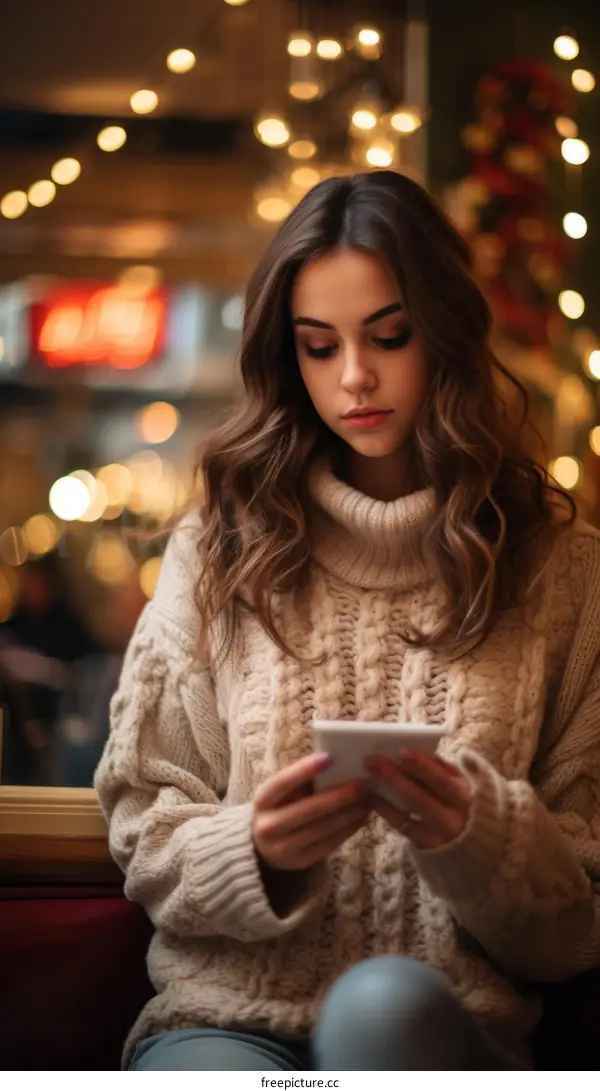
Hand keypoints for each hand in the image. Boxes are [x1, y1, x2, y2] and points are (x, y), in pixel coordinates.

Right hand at [253, 752, 373, 871]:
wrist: (263, 848)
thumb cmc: (279, 807)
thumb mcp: (281, 793)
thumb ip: (301, 780)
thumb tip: (336, 761)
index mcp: (262, 801)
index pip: (283, 783)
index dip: (304, 770)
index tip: (329, 757)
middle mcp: (268, 826)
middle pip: (309, 809)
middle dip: (341, 795)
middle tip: (366, 783)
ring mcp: (283, 847)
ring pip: (323, 828)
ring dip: (351, 812)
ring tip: (371, 798)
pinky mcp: (300, 861)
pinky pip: (330, 843)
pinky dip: (349, 828)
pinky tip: (362, 816)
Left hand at [364, 750, 471, 849]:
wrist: (464, 837)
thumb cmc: (453, 799)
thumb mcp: (455, 783)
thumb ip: (439, 768)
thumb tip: (414, 749)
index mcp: (461, 794)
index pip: (441, 779)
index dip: (422, 766)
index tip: (400, 751)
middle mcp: (453, 816)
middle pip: (420, 797)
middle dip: (394, 778)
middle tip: (372, 761)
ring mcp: (439, 833)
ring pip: (410, 811)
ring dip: (387, 793)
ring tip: (368, 777)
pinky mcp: (425, 843)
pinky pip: (403, 825)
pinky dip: (386, 810)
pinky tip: (372, 798)